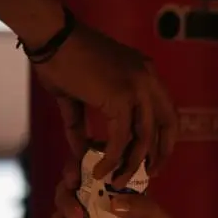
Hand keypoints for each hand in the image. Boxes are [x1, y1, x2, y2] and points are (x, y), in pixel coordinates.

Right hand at [32, 20, 177, 187]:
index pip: (165, 110)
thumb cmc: (59, 59)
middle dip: (159, 154)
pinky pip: (122, 138)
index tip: (153, 158)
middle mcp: (148, 78)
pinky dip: (112, 159)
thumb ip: (82, 123)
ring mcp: (137, 87)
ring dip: (131, 165)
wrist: (51, 36)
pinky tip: (100, 169)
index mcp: (144, 72)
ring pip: (144, 138)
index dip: (163, 137)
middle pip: (166, 125)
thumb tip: (80, 151)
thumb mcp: (77, 95)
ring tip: (117, 181)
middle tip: (148, 176)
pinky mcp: (121, 97)